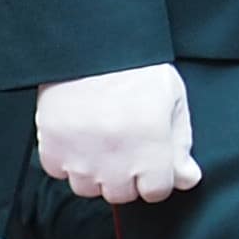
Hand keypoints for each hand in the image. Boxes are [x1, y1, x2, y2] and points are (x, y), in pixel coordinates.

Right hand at [37, 62, 199, 203]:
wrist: (89, 45)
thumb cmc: (135, 67)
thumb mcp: (172, 98)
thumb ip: (180, 142)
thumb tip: (187, 178)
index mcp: (150, 147)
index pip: (155, 191)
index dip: (156, 176)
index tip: (150, 159)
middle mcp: (115, 159)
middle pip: (121, 193)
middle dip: (126, 175)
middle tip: (125, 145)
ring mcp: (80, 157)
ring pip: (88, 187)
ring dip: (95, 171)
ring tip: (100, 140)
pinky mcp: (51, 148)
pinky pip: (59, 171)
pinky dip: (67, 159)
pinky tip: (78, 137)